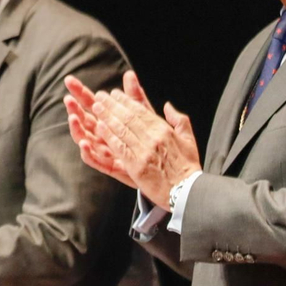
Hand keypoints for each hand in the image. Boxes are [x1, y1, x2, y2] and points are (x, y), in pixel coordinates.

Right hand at [63, 71, 153, 187]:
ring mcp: (105, 151)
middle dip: (74, 109)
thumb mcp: (145, 114)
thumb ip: (135, 96)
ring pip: (85, 139)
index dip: (80, 92)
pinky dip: (88, 152)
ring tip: (73, 118)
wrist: (164, 166)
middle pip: (84, 120)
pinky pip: (95, 161)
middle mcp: (103, 135)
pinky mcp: (111, 166)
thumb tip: (129, 74)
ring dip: (77, 129)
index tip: (69, 80)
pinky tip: (84, 143)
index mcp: (109, 120)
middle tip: (68, 99)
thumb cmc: (152, 139)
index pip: (90, 103)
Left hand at [90, 87, 201, 209]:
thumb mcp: (189, 139)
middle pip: (128, 117)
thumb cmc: (188, 167)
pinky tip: (100, 127)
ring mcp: (144, 152)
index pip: (140, 111)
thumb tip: (166, 105)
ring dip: (107, 117)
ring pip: (121, 129)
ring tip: (96, 107)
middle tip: (100, 97)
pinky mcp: (136, 167)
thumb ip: (179, 119)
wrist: (187, 192)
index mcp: (164, 130)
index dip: (125, 101)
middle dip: (112, 105)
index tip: (114, 94)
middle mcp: (153, 138)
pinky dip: (109, 136)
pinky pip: (119, 148)